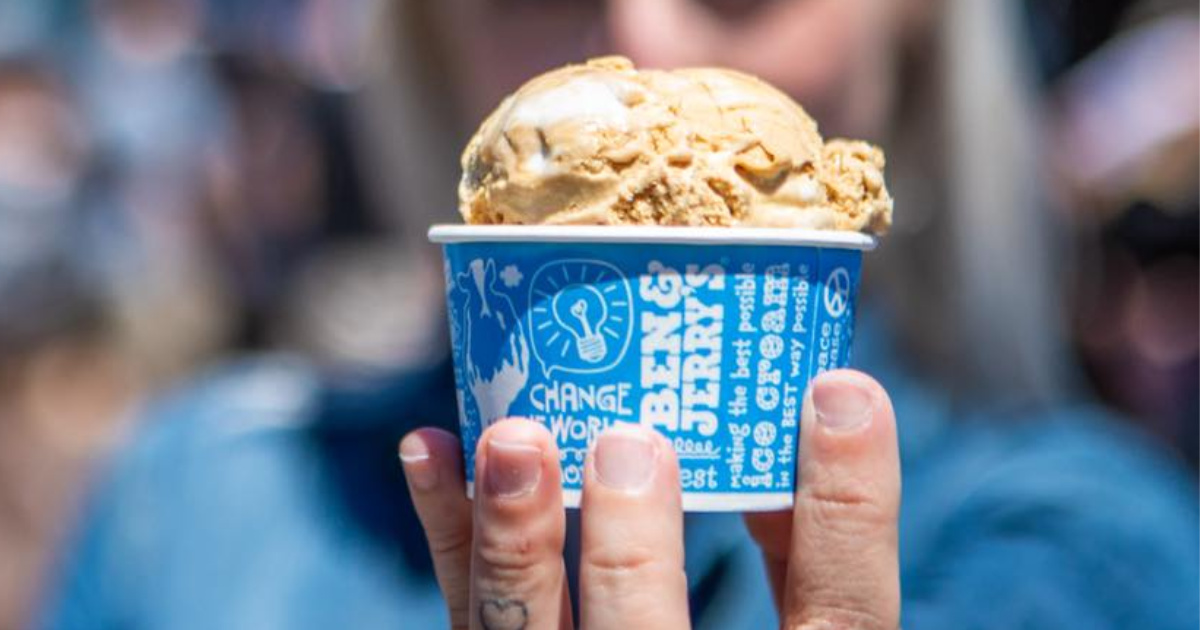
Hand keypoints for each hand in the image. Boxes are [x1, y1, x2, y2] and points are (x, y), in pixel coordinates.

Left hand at [399, 369, 899, 628]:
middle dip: (630, 552)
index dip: (850, 513)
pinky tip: (429, 446)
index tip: (841, 390)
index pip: (840, 621)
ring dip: (511, 541)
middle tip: (628, 443)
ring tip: (514, 439)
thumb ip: (803, 558)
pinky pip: (464, 616)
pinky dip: (449, 533)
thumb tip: (812, 417)